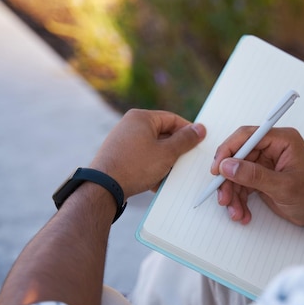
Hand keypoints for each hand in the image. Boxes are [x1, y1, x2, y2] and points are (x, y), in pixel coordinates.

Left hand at [91, 109, 205, 198]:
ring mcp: (123, 141)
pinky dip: (151, 168)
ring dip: (164, 162)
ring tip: (170, 174)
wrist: (104, 186)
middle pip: (163, 134)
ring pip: (153, 148)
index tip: (199, 142)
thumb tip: (200, 129)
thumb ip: (185, 140)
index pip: (172, 119)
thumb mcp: (167, 153)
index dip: (188, 131)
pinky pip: (142, 158)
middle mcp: (130, 125)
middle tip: (186, 161)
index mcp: (141, 117)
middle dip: (176, 150)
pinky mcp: (119, 155)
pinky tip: (156, 182)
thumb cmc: (135, 166)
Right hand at [212, 126, 303, 267]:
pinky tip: (242, 213)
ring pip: (236, 173)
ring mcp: (265, 163)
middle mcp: (272, 148)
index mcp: (282, 140)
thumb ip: (254, 175)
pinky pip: (241, 184)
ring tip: (235, 212)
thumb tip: (228, 166)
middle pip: (238, 156)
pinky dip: (239, 200)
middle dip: (228, 179)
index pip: (247, 136)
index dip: (229, 150)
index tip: (218, 168)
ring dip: (232, 193)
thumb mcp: (283, 186)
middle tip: (222, 196)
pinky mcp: (261, 176)